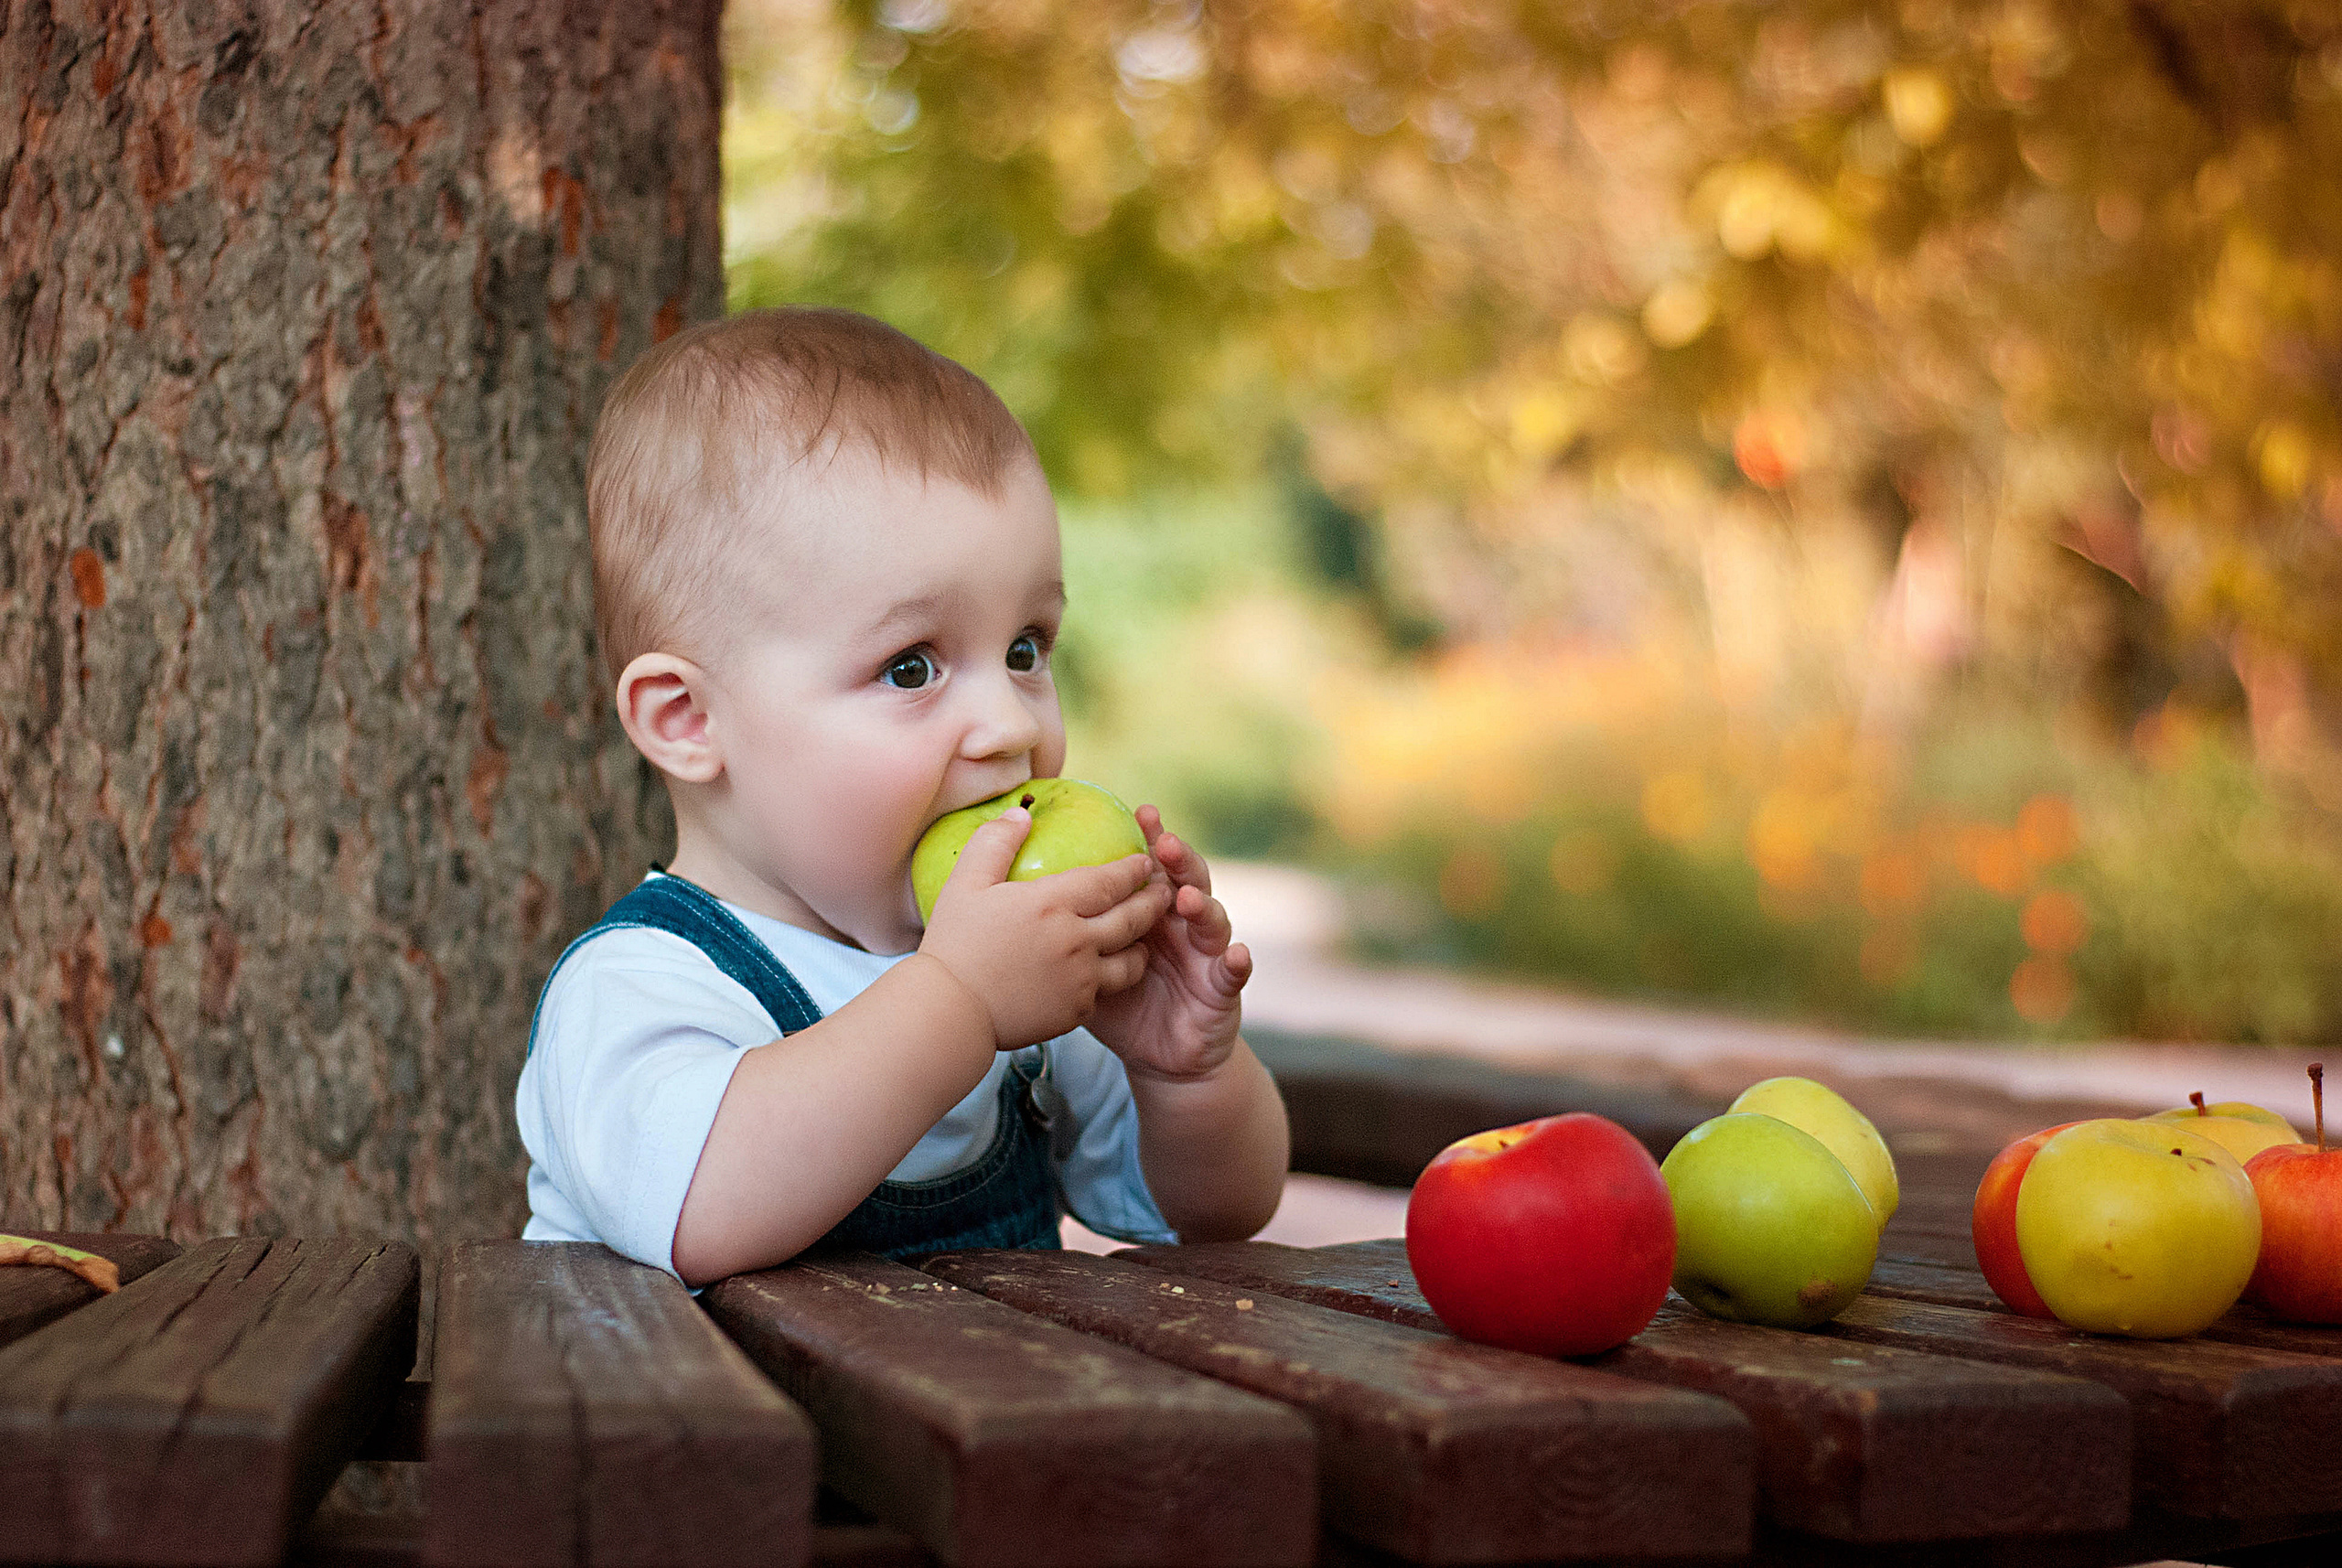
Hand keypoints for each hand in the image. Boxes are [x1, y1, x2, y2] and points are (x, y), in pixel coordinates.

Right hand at [917, 807, 1170, 1049]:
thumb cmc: (953, 945)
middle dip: (1154, 902)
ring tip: (1144, 937)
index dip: (1132, 869)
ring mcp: (1080, 979)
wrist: (950, 1013)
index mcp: (1052, 903)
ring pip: (1130, 961)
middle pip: (1132, 918)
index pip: (1109, 880)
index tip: (1145, 861)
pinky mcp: (1076, 1011)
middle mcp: (1076, 940)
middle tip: (1165, 891)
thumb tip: (1021, 813)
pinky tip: (1107, 972)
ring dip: (1141, 945)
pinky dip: (1111, 979)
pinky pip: (1105, 991)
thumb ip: (995, 842)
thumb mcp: (965, 883)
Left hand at [1085, 806, 1252, 1080]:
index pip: (1154, 869)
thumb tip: (1016, 899)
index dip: (1151, 840)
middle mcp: (1183, 926)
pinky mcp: (1223, 990)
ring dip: (1202, 905)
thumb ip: (1071, 932)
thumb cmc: (1123, 1006)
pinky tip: (1236, 954)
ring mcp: (1206, 954)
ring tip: (1185, 897)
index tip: (1142, 813)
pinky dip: (1238, 962)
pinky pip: (1233, 973)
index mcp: (1152, 913)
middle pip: (1185, 882)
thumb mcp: (1091, 966)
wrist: (1161, 1057)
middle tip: (1164, 844)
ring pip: (1211, 919)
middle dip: (1179, 861)